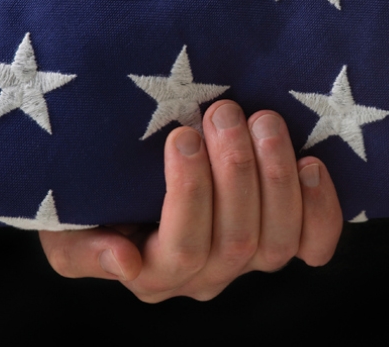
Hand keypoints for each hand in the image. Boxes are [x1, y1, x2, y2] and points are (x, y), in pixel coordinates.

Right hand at [39, 100, 343, 301]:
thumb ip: (83, 251)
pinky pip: (316, 244)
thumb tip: (124, 260)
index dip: (191, 193)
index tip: (182, 134)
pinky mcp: (287, 240)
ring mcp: (250, 261)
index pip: (183, 248)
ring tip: (262, 120)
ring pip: (277, 240)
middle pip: (237, 240)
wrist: (131, 173)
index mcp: (156, 272)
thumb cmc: (94, 197)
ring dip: (276, 175)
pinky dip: (319, 206)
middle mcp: (207, 275)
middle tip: (223, 111)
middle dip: (235, 170)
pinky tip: (310, 163)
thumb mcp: (68, 224)